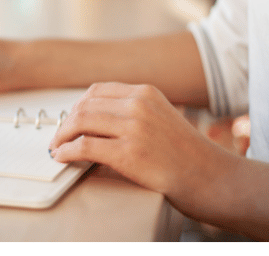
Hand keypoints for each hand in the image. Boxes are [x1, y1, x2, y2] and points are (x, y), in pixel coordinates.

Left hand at [48, 82, 231, 196]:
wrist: (211, 178)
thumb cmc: (187, 155)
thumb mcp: (162, 117)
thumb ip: (134, 112)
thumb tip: (94, 120)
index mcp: (145, 93)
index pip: (97, 90)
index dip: (77, 106)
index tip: (70, 120)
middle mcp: (138, 105)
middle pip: (85, 105)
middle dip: (66, 122)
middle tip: (58, 136)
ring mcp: (134, 128)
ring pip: (80, 122)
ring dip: (62, 136)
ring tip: (57, 147)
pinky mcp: (129, 153)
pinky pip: (84, 146)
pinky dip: (67, 151)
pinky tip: (62, 157)